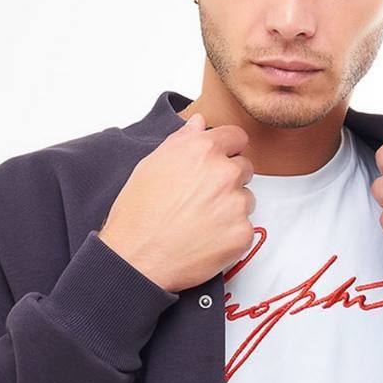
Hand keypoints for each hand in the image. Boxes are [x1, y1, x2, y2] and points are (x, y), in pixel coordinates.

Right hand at [99, 113, 256, 292]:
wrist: (136, 259)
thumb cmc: (138, 214)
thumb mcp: (151, 165)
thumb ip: (182, 140)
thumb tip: (199, 123)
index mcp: (203, 150)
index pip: (236, 137)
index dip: (226, 150)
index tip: (218, 162)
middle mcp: (224, 173)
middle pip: (244, 168)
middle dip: (228, 180)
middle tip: (202, 199)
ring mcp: (236, 204)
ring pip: (246, 199)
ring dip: (231, 207)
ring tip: (201, 221)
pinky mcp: (243, 234)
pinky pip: (245, 228)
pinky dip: (230, 234)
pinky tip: (205, 239)